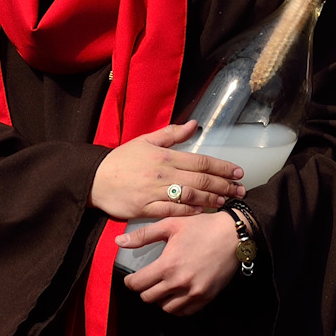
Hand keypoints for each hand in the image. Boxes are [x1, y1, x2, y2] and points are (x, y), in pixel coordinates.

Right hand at [90, 122, 243, 220]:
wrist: (94, 179)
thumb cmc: (121, 160)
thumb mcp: (145, 141)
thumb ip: (171, 134)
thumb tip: (194, 125)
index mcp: (164, 156)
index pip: (200, 160)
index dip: (221, 167)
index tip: (237, 171)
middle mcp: (162, 174)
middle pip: (200, 179)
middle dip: (223, 185)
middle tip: (240, 189)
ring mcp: (154, 192)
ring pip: (190, 196)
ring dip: (211, 199)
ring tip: (226, 200)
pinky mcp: (146, 209)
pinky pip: (172, 211)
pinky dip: (189, 211)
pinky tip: (201, 211)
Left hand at [116, 214, 240, 314]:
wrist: (233, 236)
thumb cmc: (201, 227)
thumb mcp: (170, 225)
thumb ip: (143, 236)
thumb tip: (119, 242)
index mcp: (167, 265)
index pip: (137, 284)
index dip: (130, 281)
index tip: (132, 278)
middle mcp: (179, 282)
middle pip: (149, 298)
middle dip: (144, 289)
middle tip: (147, 281)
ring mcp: (194, 292)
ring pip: (166, 308)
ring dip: (160, 299)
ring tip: (162, 287)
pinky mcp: (207, 297)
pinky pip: (185, 312)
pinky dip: (177, 306)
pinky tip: (177, 293)